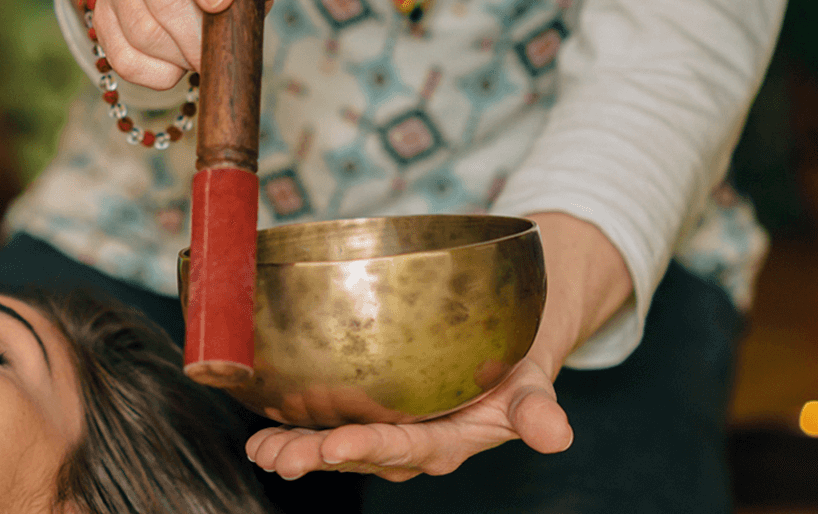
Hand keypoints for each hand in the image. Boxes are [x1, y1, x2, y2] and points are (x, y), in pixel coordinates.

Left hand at [245, 344, 572, 481]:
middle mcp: (408, 444)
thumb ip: (536, 412)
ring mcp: (382, 432)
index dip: (370, 448)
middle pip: (359, 453)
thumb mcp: (532, 387)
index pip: (406, 448)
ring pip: (334, 445)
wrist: (500, 359)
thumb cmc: (513, 372)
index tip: (335, 446)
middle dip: (317, 456)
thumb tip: (557, 435)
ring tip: (261, 450)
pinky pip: (324, 426)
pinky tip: (260, 432)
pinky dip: (293, 429)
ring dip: (296, 448)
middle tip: (281, 458)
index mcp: (447, 442)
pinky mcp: (363, 416)